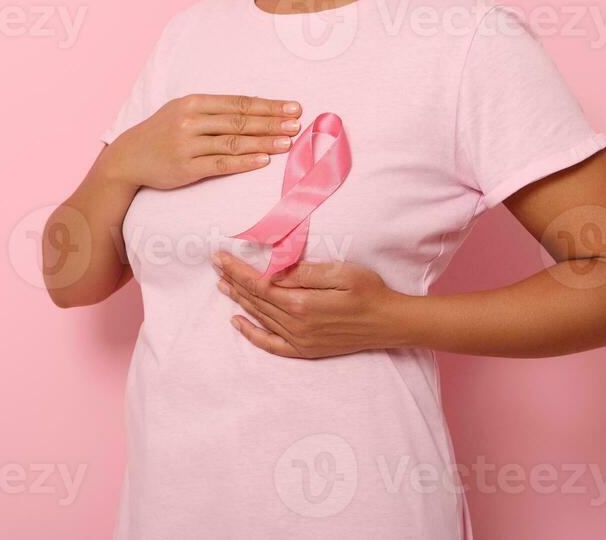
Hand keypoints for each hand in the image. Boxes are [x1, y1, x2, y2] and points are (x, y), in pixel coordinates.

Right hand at [105, 94, 302, 190]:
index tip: (292, 107)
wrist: (128, 157)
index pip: (238, 102)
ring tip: (288, 143)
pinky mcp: (186, 167)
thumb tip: (254, 111)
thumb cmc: (161, 133)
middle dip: (272, 122)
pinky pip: (221, 164)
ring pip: (233, 142)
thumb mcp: (182, 112)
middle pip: (240, 120)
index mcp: (193, 102)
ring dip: (264, 142)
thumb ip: (213, 111)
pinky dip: (244, 162)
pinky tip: (263, 161)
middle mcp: (190, 120)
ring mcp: (188, 144)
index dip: (268, 105)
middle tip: (298, 123)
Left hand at [211, 250, 413, 357]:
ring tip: (222, 285)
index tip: (220, 257)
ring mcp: (300, 340)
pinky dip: (251, 334)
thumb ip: (303, 273)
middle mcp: (296, 324)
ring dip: (239, 300)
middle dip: (233, 280)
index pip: (259, 284)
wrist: (390, 322)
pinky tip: (237, 322)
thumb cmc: (369, 291)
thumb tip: (271, 271)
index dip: (237, 270)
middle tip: (215, 265)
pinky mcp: (306, 350)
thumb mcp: (340, 273)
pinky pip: (271, 344)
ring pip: (260, 318)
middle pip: (255, 300)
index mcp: (302, 303)